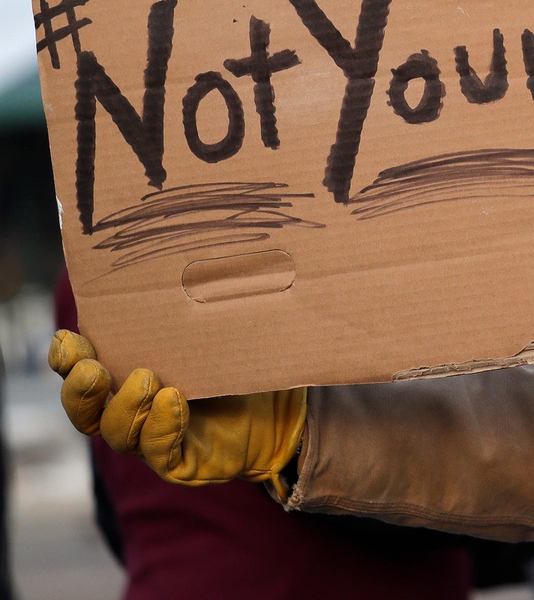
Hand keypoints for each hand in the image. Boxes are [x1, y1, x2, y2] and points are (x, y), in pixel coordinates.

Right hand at [49, 330, 306, 497]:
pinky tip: (172, 400)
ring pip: (118, 433)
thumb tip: (189, 254)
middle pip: (86, 411)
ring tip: (146, 378)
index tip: (69, 337)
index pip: (82, 372)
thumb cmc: (242, 363)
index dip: (67, 359)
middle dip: (80, 391)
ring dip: (126, 406)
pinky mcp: (181, 462)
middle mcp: (131, 412)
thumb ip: (191, 308)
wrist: (284, 411)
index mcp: (126, 378)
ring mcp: (152, 440)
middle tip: (91, 368)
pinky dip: (162, 426)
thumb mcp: (215, 332)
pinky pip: (160, 451)